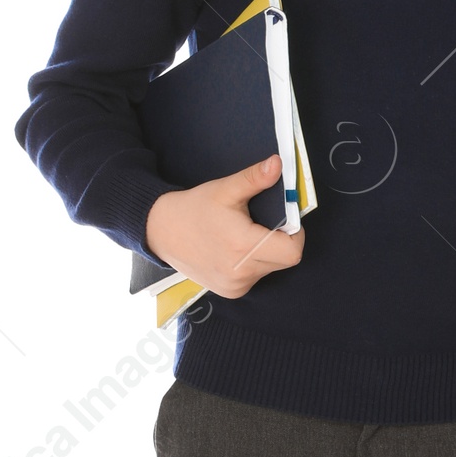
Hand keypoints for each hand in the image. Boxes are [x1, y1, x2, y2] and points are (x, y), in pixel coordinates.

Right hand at [144, 155, 303, 297]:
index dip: (295, 234)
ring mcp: (235, 286)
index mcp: (242, 246)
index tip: (285, 219)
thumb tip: (277, 164)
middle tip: (262, 224)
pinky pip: (256, 277)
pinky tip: (235, 250)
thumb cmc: (193, 209)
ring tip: (244, 236)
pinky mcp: (231, 292)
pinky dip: (254, 264)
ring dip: (267, 253)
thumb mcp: (225, 190)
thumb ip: (254, 178)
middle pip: (284, 260)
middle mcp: (240, 272)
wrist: (160, 231)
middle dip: (281, 241)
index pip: (292, 252)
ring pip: (271, 269)